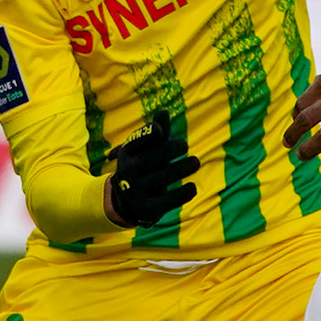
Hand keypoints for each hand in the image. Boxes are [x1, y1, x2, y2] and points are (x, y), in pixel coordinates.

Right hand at [105, 109, 199, 226]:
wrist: (125, 202)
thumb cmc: (142, 166)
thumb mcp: (144, 149)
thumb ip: (155, 132)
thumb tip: (163, 111)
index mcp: (127, 153)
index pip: (139, 140)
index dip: (150, 133)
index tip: (161, 132)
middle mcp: (128, 172)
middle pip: (153, 157)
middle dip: (172, 149)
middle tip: (185, 146)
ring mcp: (136, 192)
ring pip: (163, 178)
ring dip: (182, 168)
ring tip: (195, 162)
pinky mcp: (146, 209)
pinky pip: (167, 201)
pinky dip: (182, 194)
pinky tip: (193, 187)